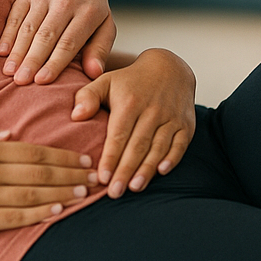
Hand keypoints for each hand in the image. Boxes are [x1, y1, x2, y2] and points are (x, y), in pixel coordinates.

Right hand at [0, 0, 115, 83]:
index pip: (69, 42)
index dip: (55, 62)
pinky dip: (8, 33)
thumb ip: (100, 50)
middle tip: (21, 81)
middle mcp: (66, 2)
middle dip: (32, 60)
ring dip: (17, 50)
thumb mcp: (106, 27)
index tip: (42, 81)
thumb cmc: (93, 9)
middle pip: (46, 35)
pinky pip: (15, 13)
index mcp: (88, 12)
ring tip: (9, 72)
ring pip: (28, 26)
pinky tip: (2, 51)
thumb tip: (94, 73)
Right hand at [0, 130, 96, 253]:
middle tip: (95, 175)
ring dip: (63, 192)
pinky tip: (57, 211)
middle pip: (39, 170)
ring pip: (32, 192)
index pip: (33, 150)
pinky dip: (39, 212)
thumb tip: (10, 134)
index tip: (83, 158)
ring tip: (85, 193)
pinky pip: (14, 216)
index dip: (62, 155)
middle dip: (71, 172)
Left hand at [70, 49, 194, 197]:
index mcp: (130, 102)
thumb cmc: (131, 81)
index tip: (102, 177)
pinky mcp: (185, 124)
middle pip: (138, 145)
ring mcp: (171, 118)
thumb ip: (87, 97)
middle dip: (126, 170)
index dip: (111, 157)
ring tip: (134, 187)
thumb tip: (75, 116)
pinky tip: (162, 172)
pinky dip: (172, 158)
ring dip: (146, 169)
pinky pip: (180, 144)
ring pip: (158, 147)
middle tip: (114, 192)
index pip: (119, 134)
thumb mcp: (106, 81)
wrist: (170, 68)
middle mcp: (152, 110)